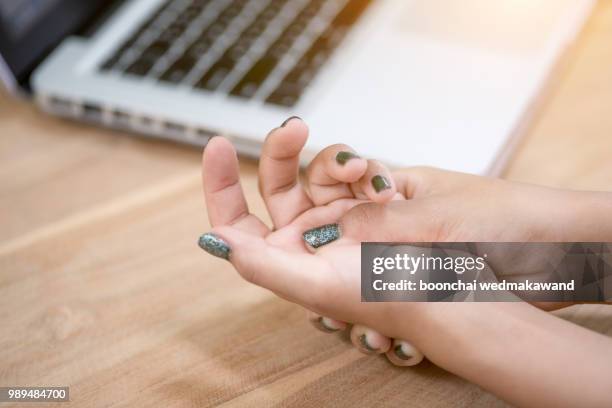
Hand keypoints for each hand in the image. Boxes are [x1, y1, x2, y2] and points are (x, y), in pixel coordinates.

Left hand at [199, 117, 423, 363]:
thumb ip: (262, 265)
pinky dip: (367, 170)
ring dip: (337, 161)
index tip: (219, 146)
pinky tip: (383, 187)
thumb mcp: (316, 286)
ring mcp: (336, 213)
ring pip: (319, 168)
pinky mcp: (366, 200)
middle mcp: (304, 232)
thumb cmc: (374, 298)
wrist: (436, 289)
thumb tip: (217, 239)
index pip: (236, 219)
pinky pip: (356, 170)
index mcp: (282, 255)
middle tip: (296, 128)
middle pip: (277, 179)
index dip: (221, 185)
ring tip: (360, 169)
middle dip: (282, 149)